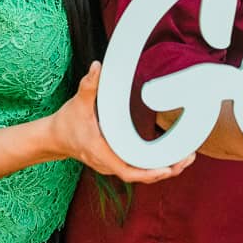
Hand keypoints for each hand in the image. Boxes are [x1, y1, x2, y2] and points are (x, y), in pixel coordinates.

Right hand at [50, 63, 193, 183]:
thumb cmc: (66, 122)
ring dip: (163, 169)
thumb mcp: (78, 103)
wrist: (54, 138)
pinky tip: (170, 157)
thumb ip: (89, 85)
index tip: (168, 169)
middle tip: (188, 159)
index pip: (128, 172)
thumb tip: (97, 66)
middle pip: (141, 176)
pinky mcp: (114, 162)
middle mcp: (108, 164)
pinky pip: (137, 169)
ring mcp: (111, 165)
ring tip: (186, 159)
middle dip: (166, 170)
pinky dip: (154, 166)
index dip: (149, 173)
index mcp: (101, 153)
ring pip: (141, 175)